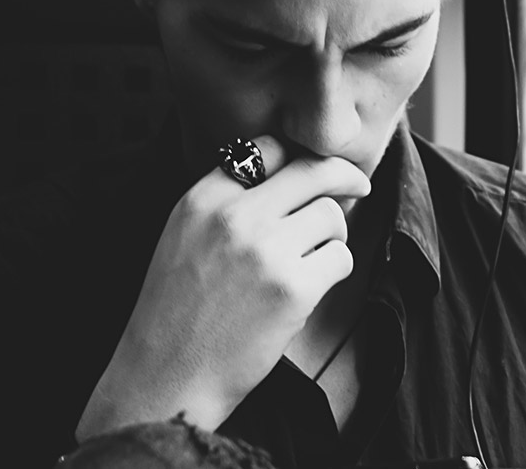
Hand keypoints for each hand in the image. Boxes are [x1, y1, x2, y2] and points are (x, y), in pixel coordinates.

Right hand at [76, 135, 370, 438]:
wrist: (166, 377)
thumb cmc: (176, 315)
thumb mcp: (183, 238)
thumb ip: (224, 205)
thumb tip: (290, 179)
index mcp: (202, 199)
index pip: (268, 149)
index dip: (299, 158)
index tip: (314, 171)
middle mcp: (234, 216)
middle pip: (311, 170)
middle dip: (343, 175)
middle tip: (359, 185)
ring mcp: (265, 251)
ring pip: (331, 215)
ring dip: (333, 236)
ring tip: (313, 260)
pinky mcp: (292, 289)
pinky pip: (341, 258)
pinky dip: (334, 271)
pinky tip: (311, 288)